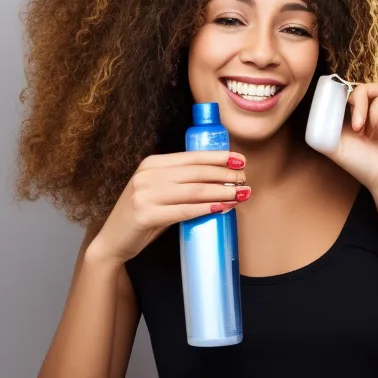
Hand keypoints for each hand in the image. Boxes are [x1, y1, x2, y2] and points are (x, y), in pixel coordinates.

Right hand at [88, 151, 249, 265]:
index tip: (240, 160)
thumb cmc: (143, 216)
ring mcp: (144, 194)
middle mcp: (148, 174)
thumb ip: (181, 182)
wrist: (112, 241)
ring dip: (222, 191)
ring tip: (241, 194)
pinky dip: (207, 208)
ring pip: (195, 190)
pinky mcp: (145, 214)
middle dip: (225, 175)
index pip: (192, 157)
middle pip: (197, 172)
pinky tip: (222, 207)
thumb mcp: (159, 191)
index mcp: (152, 163)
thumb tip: (221, 179)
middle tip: (244, 180)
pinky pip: (184, 210)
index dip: (219, 157)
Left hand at [325, 83, 377, 191]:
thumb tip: (322, 104)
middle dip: (361, 103)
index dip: (351, 100)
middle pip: (373, 87)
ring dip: (375, 115)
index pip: (359, 90)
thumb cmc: (361, 164)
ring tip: (373, 135)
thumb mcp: (334, 142)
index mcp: (367, 113)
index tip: (348, 121)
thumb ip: (326, 123)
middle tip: (358, 126)